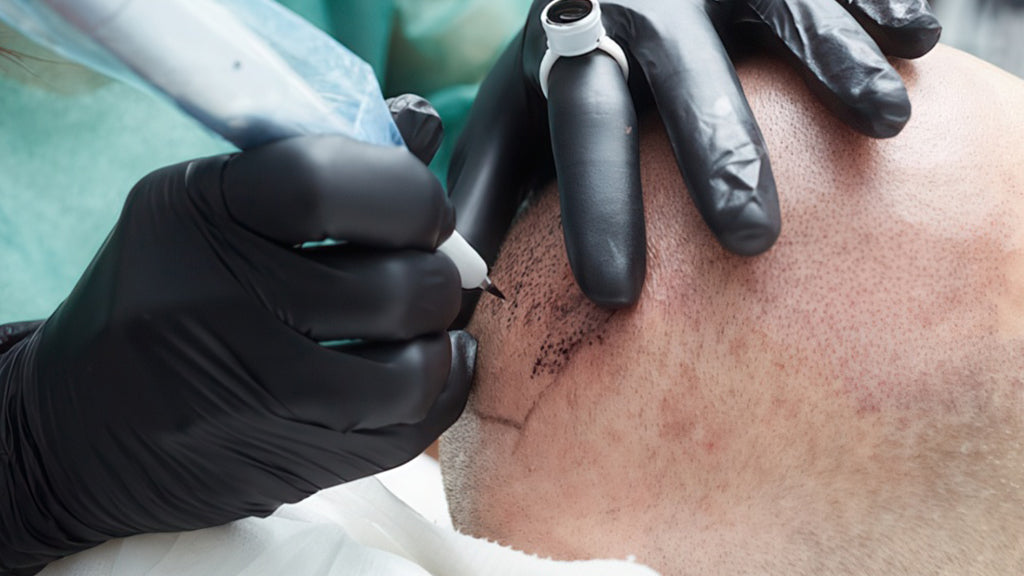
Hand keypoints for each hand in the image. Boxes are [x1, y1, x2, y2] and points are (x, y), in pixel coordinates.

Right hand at [0, 96, 473, 572]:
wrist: (81, 426)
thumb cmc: (165, 294)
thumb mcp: (211, 205)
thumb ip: (321, 163)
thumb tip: (422, 125)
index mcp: (193, 216)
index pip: (324, 184)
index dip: (405, 190)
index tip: (422, 209)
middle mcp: (213, 307)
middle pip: (389, 286)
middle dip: (437, 273)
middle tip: (428, 267)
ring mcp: (249, 397)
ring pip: (409, 370)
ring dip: (439, 338)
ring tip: (422, 322)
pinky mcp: (283, 462)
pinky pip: (407, 431)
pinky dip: (440, 387)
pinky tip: (429, 364)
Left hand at [448, 0, 939, 317]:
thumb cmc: (565, 70)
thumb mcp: (513, 120)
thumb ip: (483, 192)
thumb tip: (448, 288)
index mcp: (570, 50)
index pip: (579, 127)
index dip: (595, 205)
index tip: (614, 292)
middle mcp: (643, 7)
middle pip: (679, 74)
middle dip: (716, 150)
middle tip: (747, 241)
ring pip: (776, 13)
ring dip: (828, 62)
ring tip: (878, 120)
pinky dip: (874, 9)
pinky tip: (916, 40)